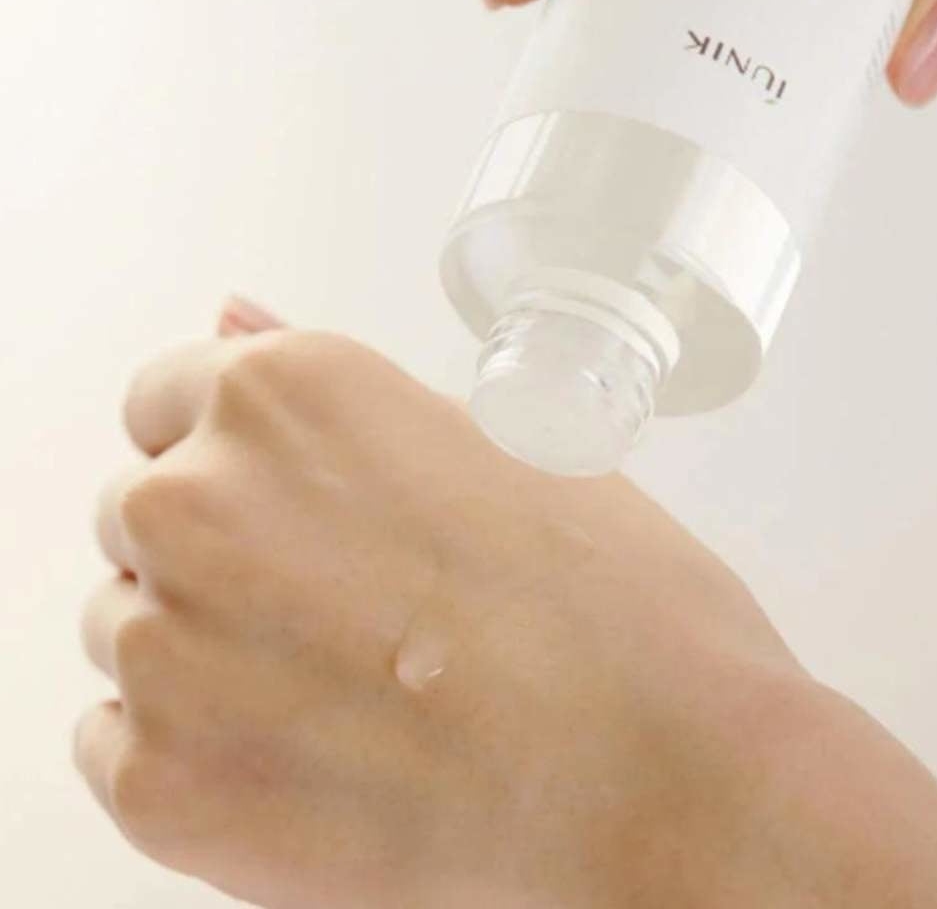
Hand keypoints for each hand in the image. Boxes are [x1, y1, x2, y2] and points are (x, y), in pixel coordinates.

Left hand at [77, 297, 936, 907]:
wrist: (660, 771)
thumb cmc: (604, 604)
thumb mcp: (486, 447)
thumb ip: (331, 393)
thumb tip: (235, 319)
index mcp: (285, 396)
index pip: (164, 399)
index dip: (227, 456)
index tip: (270, 505)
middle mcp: (202, 499)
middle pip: (142, 514)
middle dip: (218, 552)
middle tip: (338, 611)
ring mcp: (169, 641)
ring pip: (127, 626)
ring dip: (204, 652)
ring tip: (341, 688)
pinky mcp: (162, 780)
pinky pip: (115, 740)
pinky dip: (190, 749)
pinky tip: (305, 754)